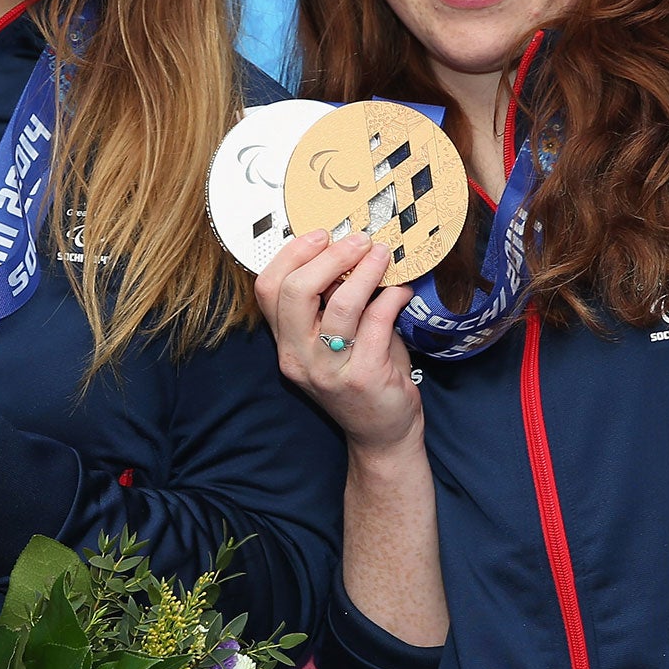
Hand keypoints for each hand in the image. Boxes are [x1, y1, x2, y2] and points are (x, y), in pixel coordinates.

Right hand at [255, 231, 423, 454]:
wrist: (381, 433)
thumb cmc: (362, 375)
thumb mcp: (335, 339)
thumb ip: (333, 301)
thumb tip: (350, 250)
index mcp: (286, 343)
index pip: (267, 289)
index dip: (292, 254)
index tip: (321, 235)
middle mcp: (299, 358)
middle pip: (295, 291)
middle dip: (330, 256)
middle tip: (359, 241)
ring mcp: (329, 370)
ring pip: (340, 304)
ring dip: (365, 271)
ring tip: (383, 255)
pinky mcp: (363, 376)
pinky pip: (376, 322)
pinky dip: (391, 298)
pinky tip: (402, 291)